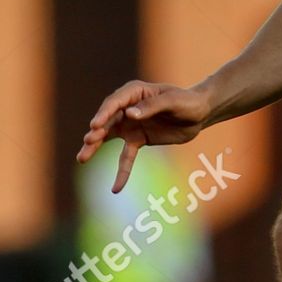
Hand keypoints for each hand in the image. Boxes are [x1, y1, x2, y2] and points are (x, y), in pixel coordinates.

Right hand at [76, 81, 210, 191]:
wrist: (200, 114)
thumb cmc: (187, 102)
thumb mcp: (173, 101)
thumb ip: (152, 106)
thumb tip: (130, 114)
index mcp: (134, 92)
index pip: (115, 102)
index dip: (104, 113)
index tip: (95, 125)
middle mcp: (128, 108)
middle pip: (107, 120)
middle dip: (96, 131)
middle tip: (88, 141)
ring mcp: (130, 124)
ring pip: (109, 137)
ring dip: (96, 147)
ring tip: (82, 158)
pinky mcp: (137, 139)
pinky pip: (126, 156)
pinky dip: (121, 171)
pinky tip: (116, 188)